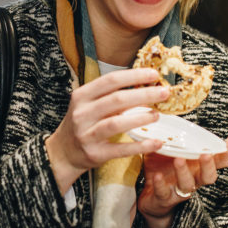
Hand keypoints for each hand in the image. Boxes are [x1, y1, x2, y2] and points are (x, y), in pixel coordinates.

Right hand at [45, 68, 170, 194]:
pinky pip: (120, 149)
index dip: (134, 76)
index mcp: (82, 96)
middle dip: (144, 94)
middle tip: (164, 92)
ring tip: (157, 115)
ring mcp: (87, 134)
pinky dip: (140, 146)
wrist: (63, 153)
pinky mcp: (95, 154)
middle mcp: (82, 114)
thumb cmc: (82, 124)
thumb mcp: (89, 105)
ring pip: (116, 123)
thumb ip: (111, 95)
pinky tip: (156, 142)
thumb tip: (145, 84)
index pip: (110, 81)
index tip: (154, 74)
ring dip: (140, 118)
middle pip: (116, 100)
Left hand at [137, 134, 227, 227]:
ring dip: (184, 172)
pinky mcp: (164, 198)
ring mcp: (179, 189)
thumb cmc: (164, 166)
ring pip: (188, 184)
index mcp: (199, 165)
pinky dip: (161, 185)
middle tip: (206, 153)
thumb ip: (174, 135)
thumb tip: (169, 110)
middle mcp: (194, 178)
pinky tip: (157, 176)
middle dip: (209, 165)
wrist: (150, 194)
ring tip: (178, 159)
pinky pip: (165, 193)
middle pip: (209, 176)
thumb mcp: (171, 148)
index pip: (221, 161)